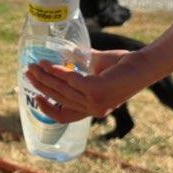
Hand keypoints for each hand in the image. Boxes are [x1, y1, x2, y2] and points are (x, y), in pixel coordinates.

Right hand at [25, 49, 148, 122]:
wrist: (143, 63)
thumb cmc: (122, 65)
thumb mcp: (96, 69)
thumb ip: (80, 67)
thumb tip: (63, 56)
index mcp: (92, 109)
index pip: (64, 116)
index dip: (47, 109)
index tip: (36, 96)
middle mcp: (93, 110)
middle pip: (58, 99)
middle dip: (41, 85)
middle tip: (28, 71)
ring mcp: (95, 102)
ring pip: (61, 89)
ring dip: (45, 76)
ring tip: (36, 64)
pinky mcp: (96, 91)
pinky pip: (70, 80)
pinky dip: (57, 71)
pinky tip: (50, 63)